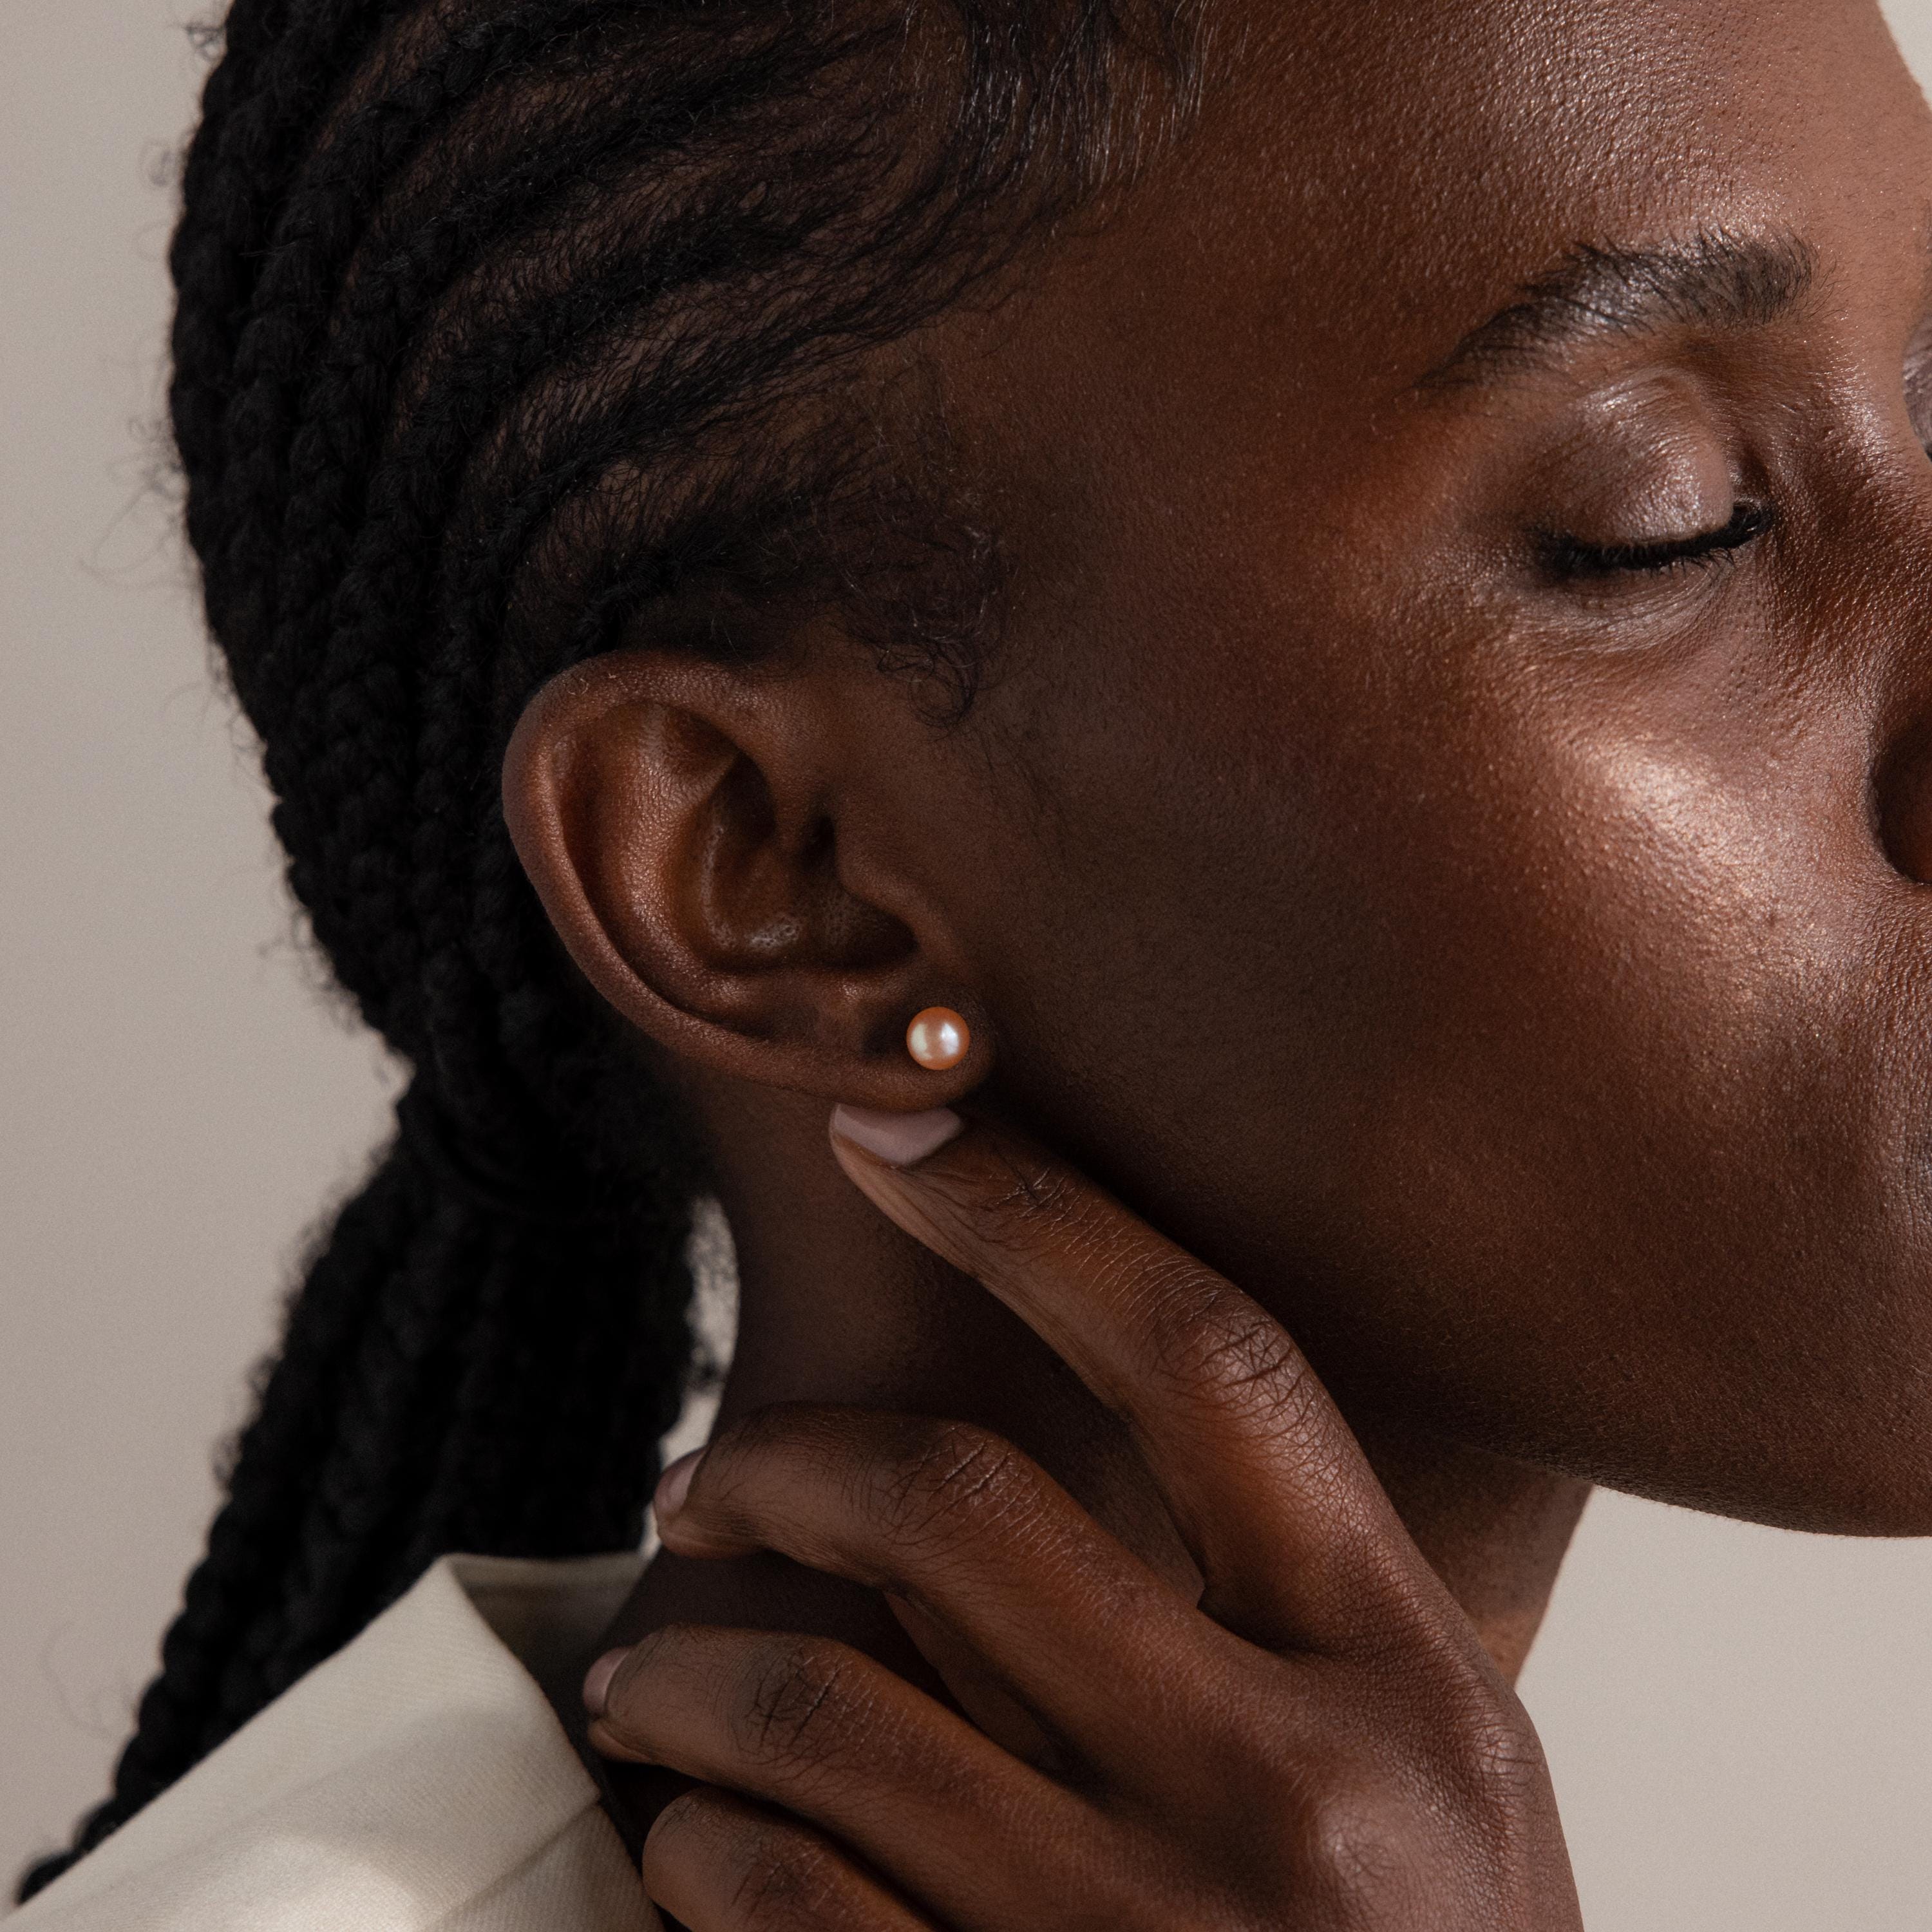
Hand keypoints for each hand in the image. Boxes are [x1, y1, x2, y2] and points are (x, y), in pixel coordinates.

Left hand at [584, 1110, 1583, 1930]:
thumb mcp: (1433, 1776)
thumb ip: (1288, 1617)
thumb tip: (1036, 1460)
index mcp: (1406, 1681)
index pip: (1209, 1361)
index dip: (1039, 1212)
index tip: (895, 1130)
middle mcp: (1286, 1798)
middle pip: (961, 1508)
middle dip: (778, 1459)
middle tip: (696, 1475)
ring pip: (816, 1708)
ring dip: (680, 1663)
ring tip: (643, 1670)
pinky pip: (772, 1905)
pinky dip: (696, 1848)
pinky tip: (692, 1839)